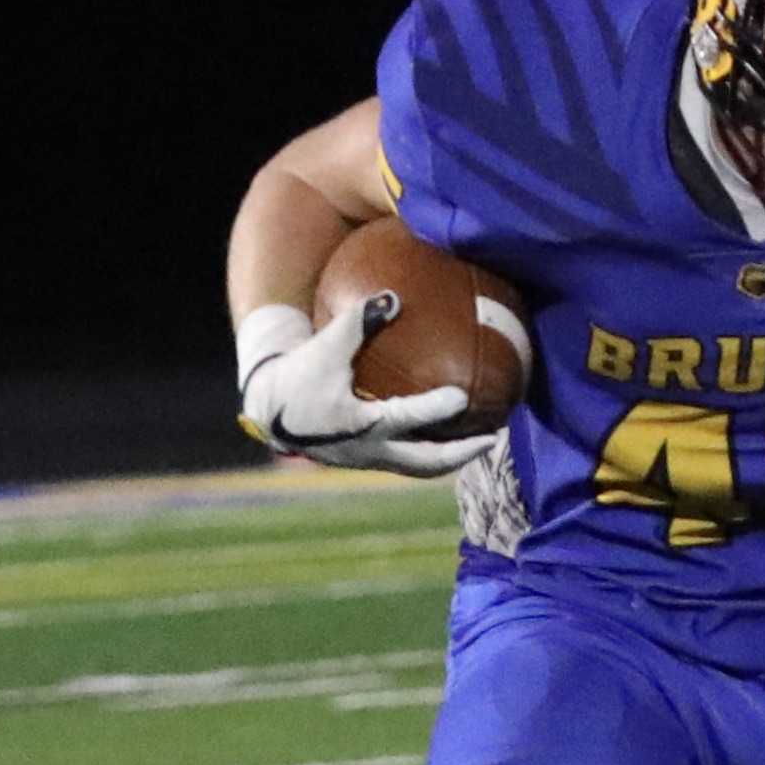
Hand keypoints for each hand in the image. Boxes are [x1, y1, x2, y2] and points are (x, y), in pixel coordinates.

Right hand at [235, 296, 493, 477]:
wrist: (271, 410)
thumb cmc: (298, 374)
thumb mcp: (323, 346)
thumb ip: (358, 321)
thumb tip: (392, 296)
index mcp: (360, 424)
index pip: (405, 418)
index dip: (434, 409)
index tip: (462, 396)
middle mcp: (371, 449)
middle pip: (426, 462)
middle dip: (462, 453)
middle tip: (494, 437)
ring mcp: (372, 459)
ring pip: (421, 467)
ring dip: (453, 457)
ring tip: (484, 441)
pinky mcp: (370, 459)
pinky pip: (410, 459)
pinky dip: (434, 450)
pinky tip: (454, 433)